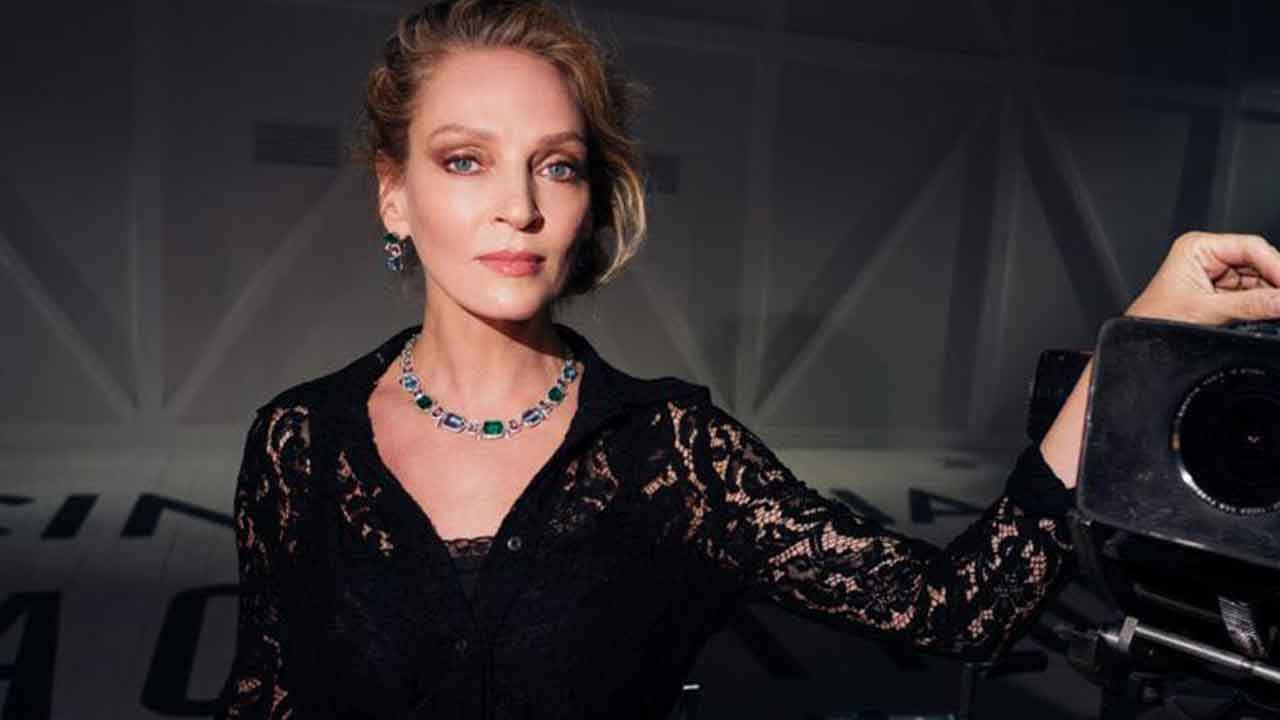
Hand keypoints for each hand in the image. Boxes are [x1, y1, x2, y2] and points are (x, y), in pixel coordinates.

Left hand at [1125, 231, 1279, 324]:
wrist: (1137, 345)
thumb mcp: (1206, 311)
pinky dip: (1267, 304)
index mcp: (1197, 247)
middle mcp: (1208, 257)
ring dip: (1274, 295)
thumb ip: (1251, 305)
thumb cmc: (1154, 322)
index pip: (1250, 247)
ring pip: (1260, 280)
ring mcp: (1216, 275)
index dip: (1277, 266)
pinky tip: (1273, 312)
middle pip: (1259, 263)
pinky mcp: (1221, 295)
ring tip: (1279, 309)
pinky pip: (1253, 295)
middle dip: (1277, 283)